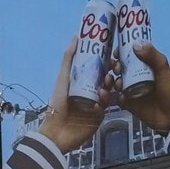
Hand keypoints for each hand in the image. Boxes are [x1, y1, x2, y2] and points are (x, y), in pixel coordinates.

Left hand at [32, 38, 115, 152]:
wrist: (56, 131)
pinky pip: (105, 108)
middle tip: (110, 75)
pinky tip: (98, 104)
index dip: (107, 63)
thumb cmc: (58, 103)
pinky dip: (102, 104)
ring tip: (104, 89)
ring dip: (107, 90)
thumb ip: (69, 58)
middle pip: (106, 81)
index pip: (100, 69)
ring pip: (108, 94)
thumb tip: (76, 36)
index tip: (113, 58)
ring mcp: (96, 105)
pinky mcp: (99, 117)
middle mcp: (91, 91)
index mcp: (84, 81)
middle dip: (110, 77)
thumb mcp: (63, 78)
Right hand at [120, 44, 169, 135]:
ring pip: (114, 81)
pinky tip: (115, 95)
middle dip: (114, 65)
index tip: (117, 53)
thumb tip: (135, 45)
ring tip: (115, 83)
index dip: (121, 52)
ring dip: (111, 80)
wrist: (169, 116)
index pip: (129, 55)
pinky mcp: (126, 102)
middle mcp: (134, 75)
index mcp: (144, 66)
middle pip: (119, 67)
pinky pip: (115, 96)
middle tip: (117, 68)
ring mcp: (129, 89)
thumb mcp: (163, 70)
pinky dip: (111, 95)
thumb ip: (153, 56)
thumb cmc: (168, 91)